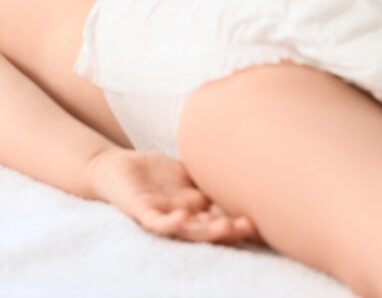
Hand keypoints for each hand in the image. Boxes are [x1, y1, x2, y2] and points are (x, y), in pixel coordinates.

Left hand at [87, 147, 261, 246]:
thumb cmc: (154, 172)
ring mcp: (164, 214)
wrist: (116, 167)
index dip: (241, 220)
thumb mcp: (189, 170)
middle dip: (230, 230)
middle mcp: (184, 215)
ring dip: (206, 231)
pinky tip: (181, 217)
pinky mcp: (142, 211)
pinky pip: (157, 221)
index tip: (264, 218)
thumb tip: (241, 149)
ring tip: (224, 228)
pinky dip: (170, 222)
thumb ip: (211, 168)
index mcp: (197, 207)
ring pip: (188, 229)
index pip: (223, 217)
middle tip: (250, 227)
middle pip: (209, 228)